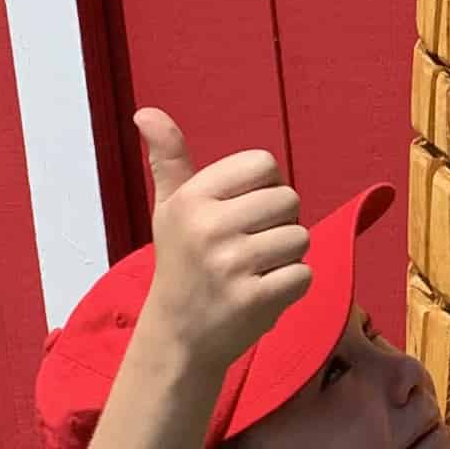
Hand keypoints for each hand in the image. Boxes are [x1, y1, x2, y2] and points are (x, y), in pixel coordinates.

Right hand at [136, 115, 311, 372]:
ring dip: (287, 257)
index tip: (244, 212)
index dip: (265, 187)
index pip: (264, 164)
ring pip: (300, 237)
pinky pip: (303, 275)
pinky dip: (292, 286)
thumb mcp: (169, 208)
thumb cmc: (181, 264)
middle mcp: (209, 227)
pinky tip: (262, 294)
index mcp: (192, 198)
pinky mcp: (254, 299)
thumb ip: (168, 159)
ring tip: (255, 271)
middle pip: (289, 200)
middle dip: (280, 223)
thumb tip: (146, 112)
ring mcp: (232, 265)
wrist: (179, 336)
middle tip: (249, 248)